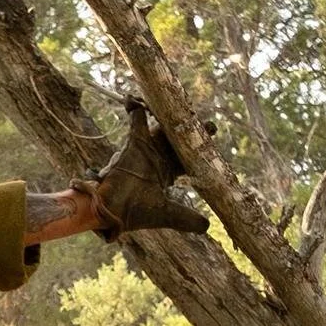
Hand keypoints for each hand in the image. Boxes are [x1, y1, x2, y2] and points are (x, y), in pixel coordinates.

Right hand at [86, 101, 207, 236]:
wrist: (113, 211)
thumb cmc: (135, 212)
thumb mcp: (166, 214)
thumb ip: (185, 218)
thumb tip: (206, 226)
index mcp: (165, 172)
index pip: (187, 158)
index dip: (200, 150)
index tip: (213, 141)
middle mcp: (157, 158)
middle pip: (178, 140)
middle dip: (193, 131)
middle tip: (210, 123)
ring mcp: (145, 149)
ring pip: (161, 127)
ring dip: (170, 116)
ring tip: (182, 106)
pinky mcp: (134, 143)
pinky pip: (136, 122)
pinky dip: (136, 110)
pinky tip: (136, 98)